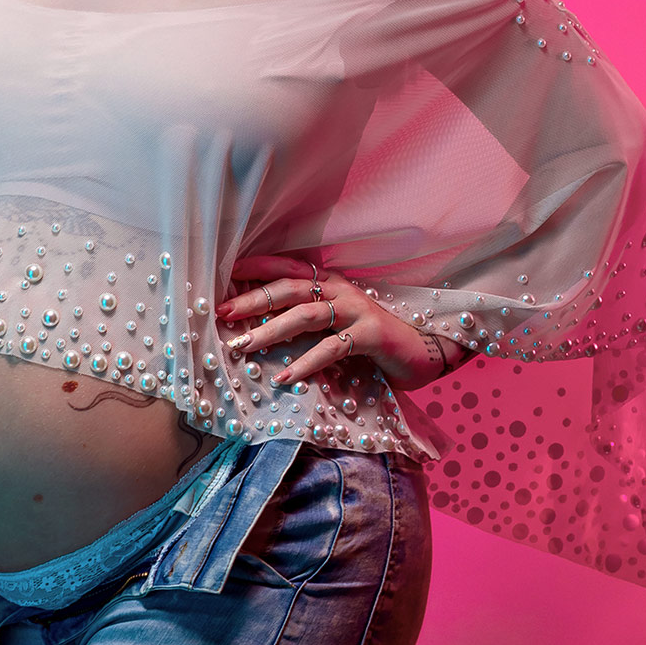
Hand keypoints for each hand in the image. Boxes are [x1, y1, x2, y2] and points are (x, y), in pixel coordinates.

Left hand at [216, 254, 451, 392]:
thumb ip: (305, 321)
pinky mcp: (370, 335)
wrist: (425, 349)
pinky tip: (284, 376)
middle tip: (221, 314)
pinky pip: (331, 347)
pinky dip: (305, 362)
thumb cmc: (372, 340)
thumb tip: (257, 330)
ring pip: (304, 315)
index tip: (222, 277)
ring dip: (270, 330)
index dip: (255, 270)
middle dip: (252, 300)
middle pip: (288, 289)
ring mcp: (356, 310)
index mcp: (328, 283)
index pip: (285, 269)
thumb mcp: (335, 324)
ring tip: (242, 346)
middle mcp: (340, 289)